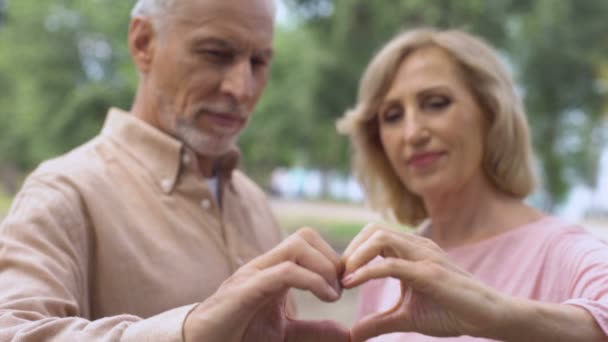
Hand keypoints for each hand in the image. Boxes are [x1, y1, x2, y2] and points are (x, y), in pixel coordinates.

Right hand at [184, 228, 349, 341]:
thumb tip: (345, 333)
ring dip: (324, 267)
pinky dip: (312, 281)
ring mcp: (253, 275)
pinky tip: (324, 298)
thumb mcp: (283, 334)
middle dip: (331, 259)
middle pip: (305, 236)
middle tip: (339, 290)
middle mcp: (264, 266)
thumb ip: (312, 331)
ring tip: (331, 295)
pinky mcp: (245, 290)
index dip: (333, 259)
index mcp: (274, 271)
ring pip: (297, 246)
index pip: (308, 242)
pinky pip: (284, 272)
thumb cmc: (238, 336)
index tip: (345, 287)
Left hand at [341, 224, 507, 341]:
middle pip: (373, 229)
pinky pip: (391, 264)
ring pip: (380, 238)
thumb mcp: (406, 318)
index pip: (374, 236)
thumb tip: (353, 334)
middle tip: (337, 274)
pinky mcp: (429, 272)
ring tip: (343, 278)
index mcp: (411, 251)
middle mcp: (416, 246)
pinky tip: (352, 283)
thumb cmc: (451, 312)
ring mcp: (423, 256)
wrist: (488, 317)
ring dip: (355, 255)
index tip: (339, 276)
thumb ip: (379, 322)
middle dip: (350, 249)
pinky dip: (366, 272)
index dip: (353, 251)